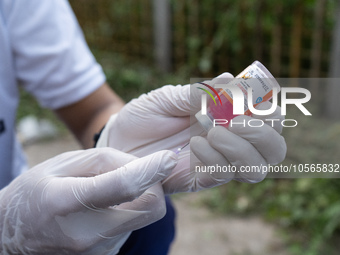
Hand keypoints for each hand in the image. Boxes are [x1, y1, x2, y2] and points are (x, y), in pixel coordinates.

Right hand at [0, 148, 176, 253]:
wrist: (12, 234)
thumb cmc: (36, 191)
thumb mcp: (63, 163)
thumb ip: (105, 160)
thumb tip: (144, 165)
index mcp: (66, 202)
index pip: (123, 186)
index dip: (151, 170)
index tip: (169, 158)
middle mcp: (85, 234)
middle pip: (149, 208)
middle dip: (154, 186)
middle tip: (139, 172)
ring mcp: (96, 252)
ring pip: (143, 217)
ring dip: (138, 198)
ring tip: (109, 192)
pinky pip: (132, 228)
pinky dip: (128, 212)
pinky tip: (104, 209)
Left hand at [97, 73, 285, 192]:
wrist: (118, 141)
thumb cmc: (145, 116)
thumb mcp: (169, 98)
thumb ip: (199, 93)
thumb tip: (232, 78)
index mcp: (226, 119)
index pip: (268, 119)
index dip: (270, 109)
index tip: (251, 95)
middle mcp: (228, 143)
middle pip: (273, 149)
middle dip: (264, 133)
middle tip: (237, 119)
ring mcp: (215, 163)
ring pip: (255, 168)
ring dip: (242, 148)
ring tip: (213, 131)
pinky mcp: (197, 180)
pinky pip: (221, 175)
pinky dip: (216, 158)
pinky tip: (195, 144)